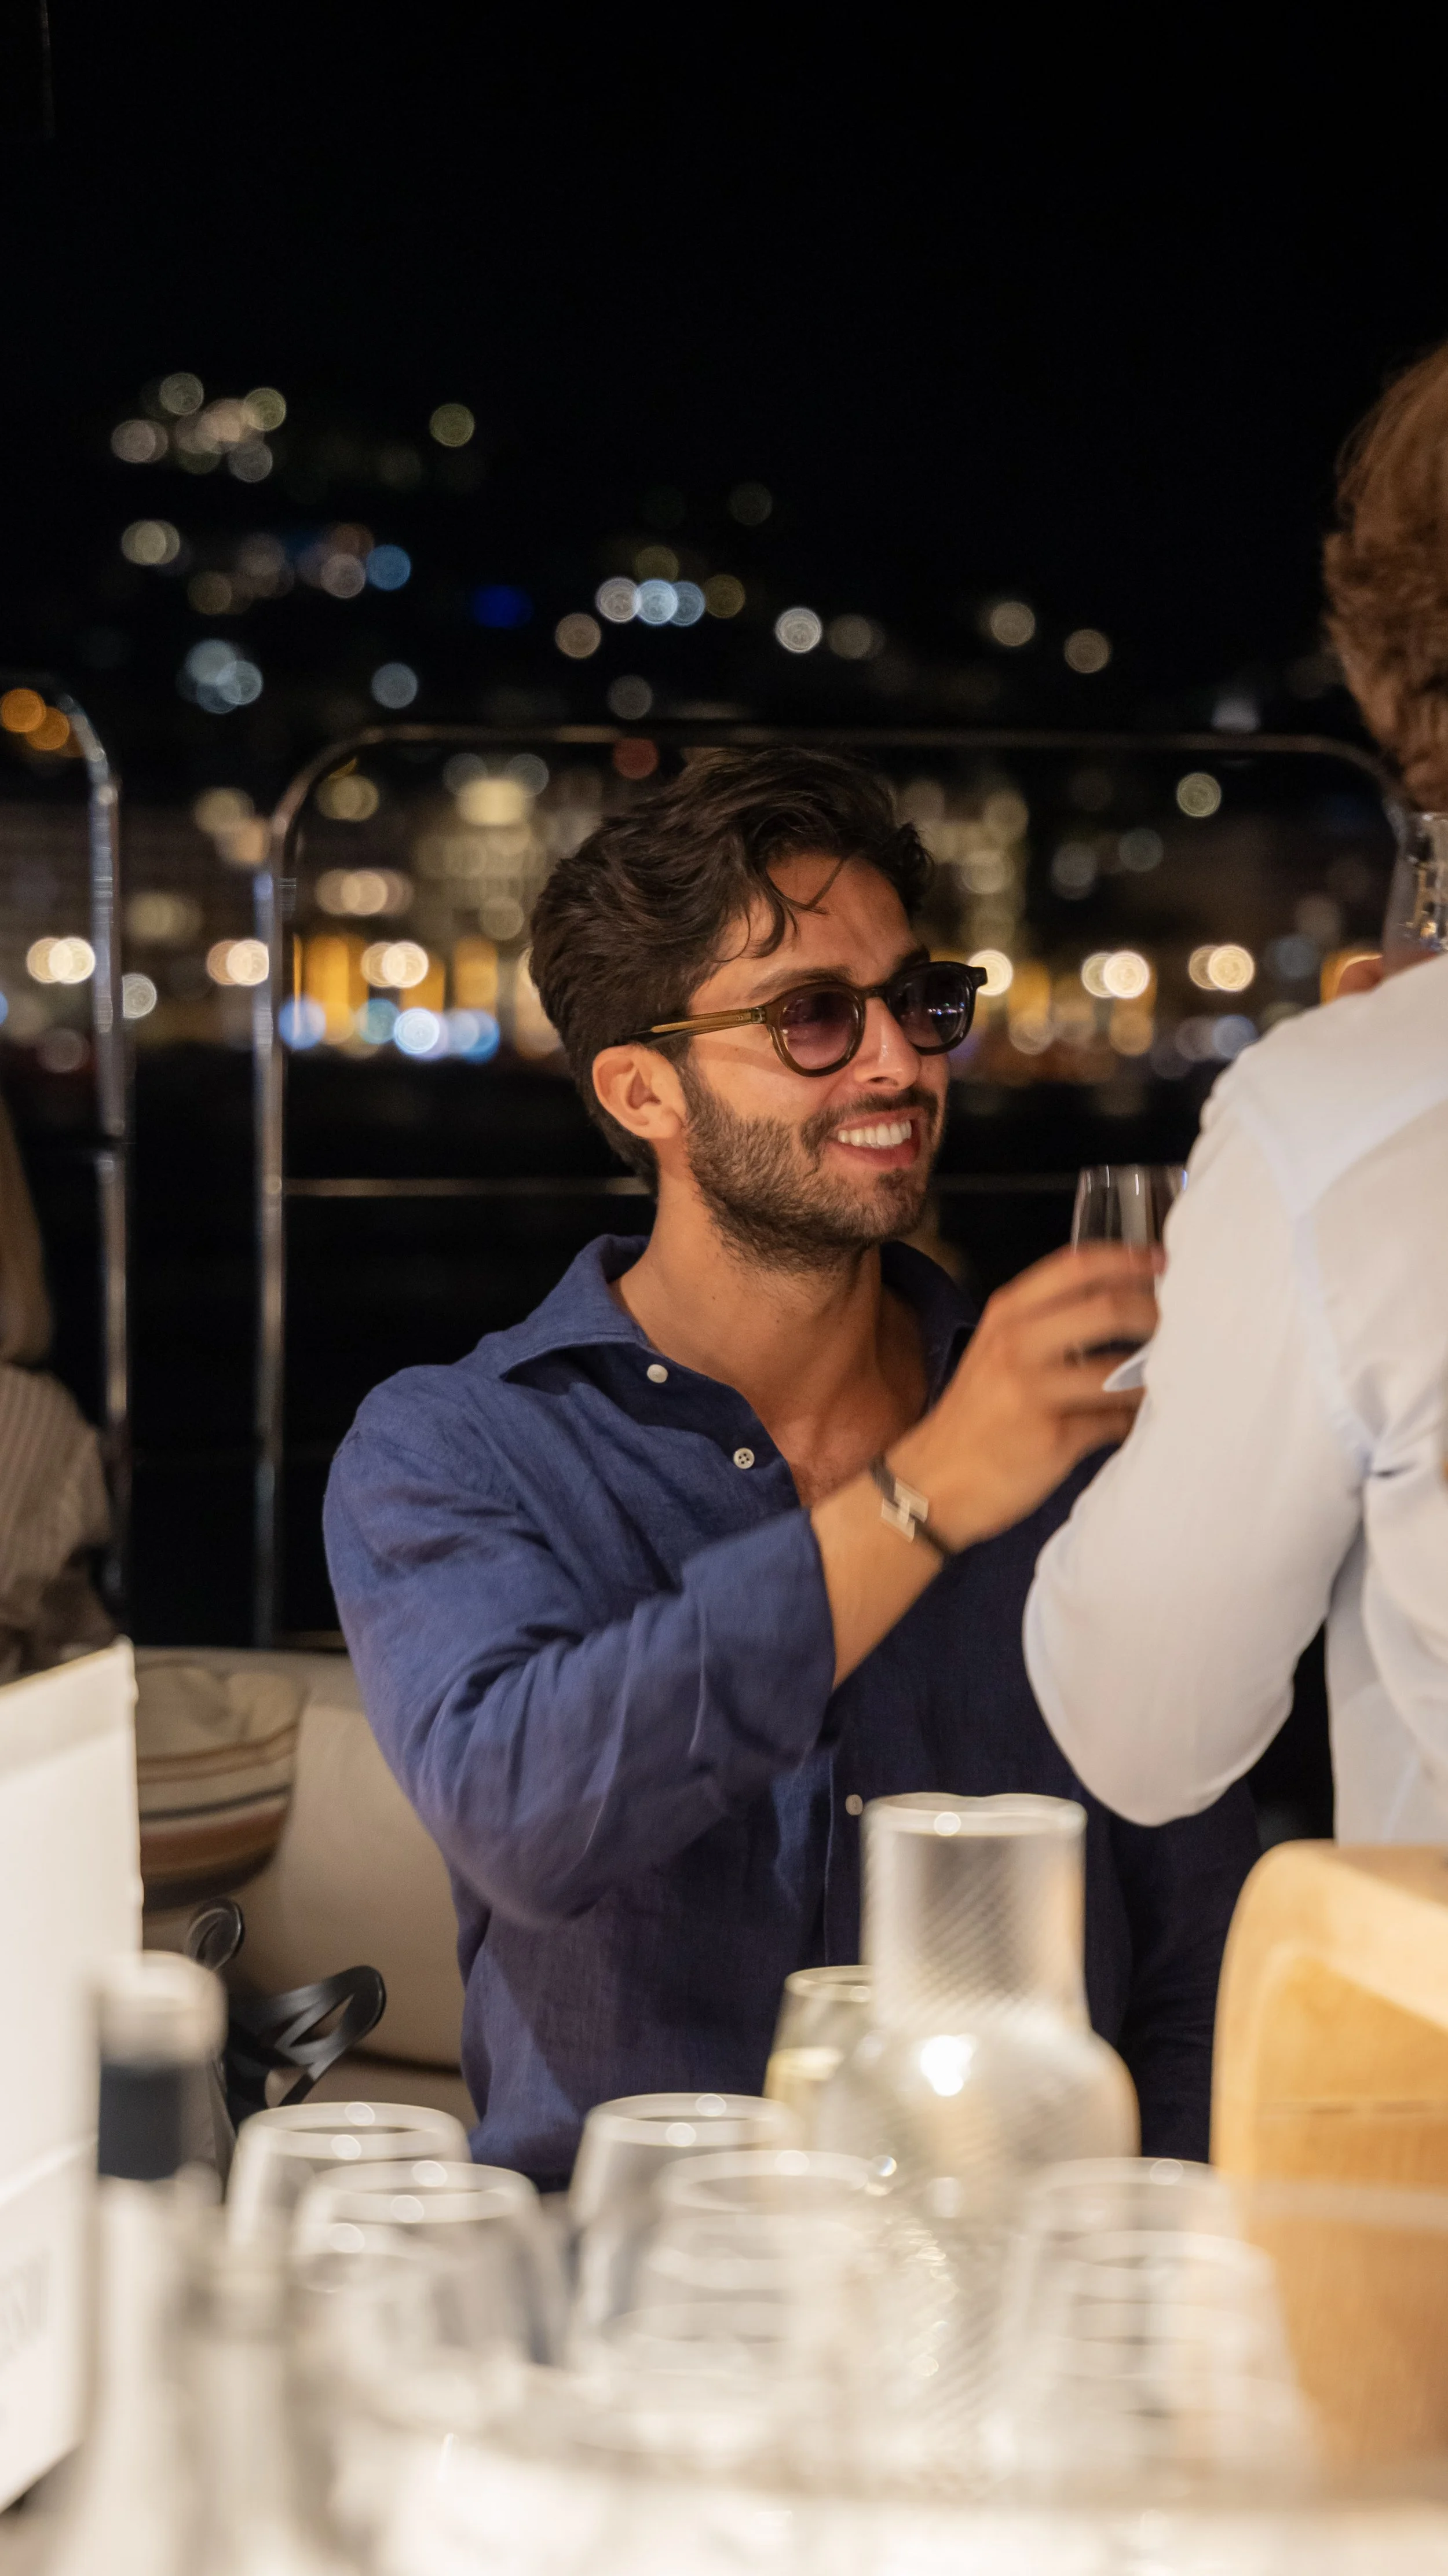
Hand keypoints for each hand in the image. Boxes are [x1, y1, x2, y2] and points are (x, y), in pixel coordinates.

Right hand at [892, 1243, 1160, 1548]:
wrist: (929, 1483)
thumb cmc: (974, 1418)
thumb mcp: (994, 1354)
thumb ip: (1046, 1326)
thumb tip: (1122, 1309)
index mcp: (1006, 1315)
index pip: (1076, 1266)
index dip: (1129, 1259)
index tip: (1166, 1262)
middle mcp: (1017, 1345)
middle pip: (1107, 1307)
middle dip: (1157, 1312)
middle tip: (1185, 1322)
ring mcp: (1033, 1391)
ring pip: (1120, 1370)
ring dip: (1157, 1373)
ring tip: (1177, 1374)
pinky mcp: (1052, 1438)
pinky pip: (1116, 1421)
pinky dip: (1137, 1419)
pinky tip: (1145, 1420)